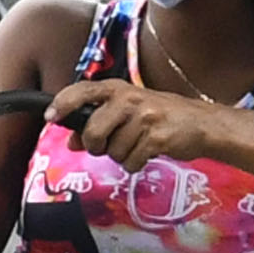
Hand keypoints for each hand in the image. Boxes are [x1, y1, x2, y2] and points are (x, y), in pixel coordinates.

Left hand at [49, 76, 223, 164]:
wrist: (201, 124)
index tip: (52, 117)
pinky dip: (136, 163)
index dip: (63, 104)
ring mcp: (143, 117)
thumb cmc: (161, 116)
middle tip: (109, 145)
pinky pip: (131, 162)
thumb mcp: (128, 112)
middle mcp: (129, 99)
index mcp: (118, 89)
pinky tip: (148, 152)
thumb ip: (99, 122)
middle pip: (93, 131)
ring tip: (137, 145)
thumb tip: (72, 141)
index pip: (82, 90)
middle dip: (97, 146)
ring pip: (113, 151)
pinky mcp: (156, 137)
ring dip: (122, 156)